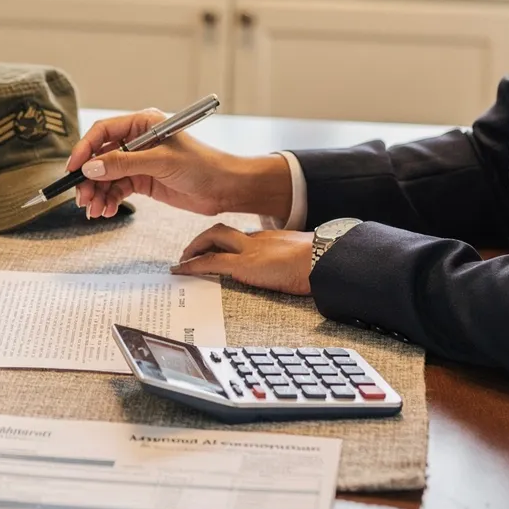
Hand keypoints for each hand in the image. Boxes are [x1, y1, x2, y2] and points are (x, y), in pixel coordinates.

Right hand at [65, 110, 291, 218]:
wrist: (226, 188)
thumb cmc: (203, 165)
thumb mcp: (161, 162)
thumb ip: (124, 164)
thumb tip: (91, 168)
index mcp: (143, 124)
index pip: (104, 132)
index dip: (85, 149)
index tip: (73, 168)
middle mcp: (138, 141)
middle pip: (101, 157)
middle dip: (89, 178)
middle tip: (82, 198)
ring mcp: (140, 162)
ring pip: (107, 176)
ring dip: (98, 193)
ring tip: (95, 211)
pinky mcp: (144, 180)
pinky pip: (118, 189)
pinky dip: (110, 200)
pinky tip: (107, 211)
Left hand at [171, 224, 315, 295]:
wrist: (328, 259)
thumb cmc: (323, 263)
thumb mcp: (306, 261)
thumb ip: (296, 265)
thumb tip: (302, 277)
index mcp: (272, 239)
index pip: (242, 237)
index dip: (227, 243)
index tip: (220, 250)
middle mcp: (258, 239)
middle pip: (223, 231)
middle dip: (204, 239)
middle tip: (191, 251)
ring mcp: (250, 249)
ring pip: (213, 238)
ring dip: (194, 247)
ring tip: (182, 260)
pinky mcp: (245, 264)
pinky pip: (211, 261)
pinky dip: (192, 265)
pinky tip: (181, 271)